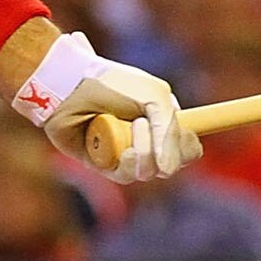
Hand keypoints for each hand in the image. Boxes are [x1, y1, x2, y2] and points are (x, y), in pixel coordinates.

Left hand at [12, 31, 199, 182]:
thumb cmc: (113, 84)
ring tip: (131, 127)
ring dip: (145, 151)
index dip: (187, 146)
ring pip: (150, 172)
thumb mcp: (154, 98)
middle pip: (172, 165)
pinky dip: (129, 164)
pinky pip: (126, 176)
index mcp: (162, 120)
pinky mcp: (103, 164)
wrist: (72, 86)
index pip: (188, 147)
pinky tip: (125, 151)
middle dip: (166, 148)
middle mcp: (146, 139)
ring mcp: (125, 152)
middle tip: (145, 123)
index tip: (183, 133)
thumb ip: (170, 131)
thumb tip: (168, 171)